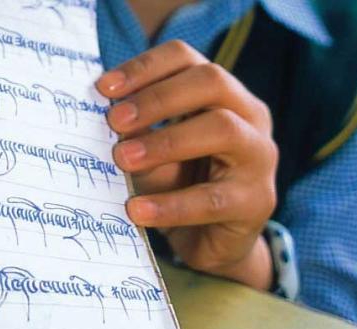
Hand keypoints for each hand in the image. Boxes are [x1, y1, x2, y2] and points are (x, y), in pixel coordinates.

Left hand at [96, 40, 277, 289]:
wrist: (210, 242)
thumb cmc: (178, 185)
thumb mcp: (151, 153)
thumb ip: (133, 134)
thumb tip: (98, 117)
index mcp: (219, 93)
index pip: (186, 58)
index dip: (144, 67)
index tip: (103, 88)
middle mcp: (248, 115)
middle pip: (210, 82)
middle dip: (157, 98)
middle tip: (113, 121)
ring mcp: (259, 156)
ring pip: (223, 129)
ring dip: (166, 141)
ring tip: (122, 159)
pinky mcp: (256, 201)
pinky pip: (213, 199)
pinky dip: (170, 205)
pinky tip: (136, 210)